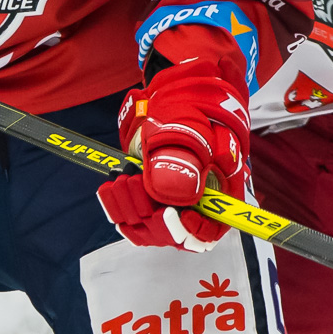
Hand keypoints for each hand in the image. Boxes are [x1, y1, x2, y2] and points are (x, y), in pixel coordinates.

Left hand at [96, 62, 249, 252]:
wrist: (174, 98)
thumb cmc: (193, 108)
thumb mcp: (191, 125)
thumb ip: (186, 153)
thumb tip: (177, 191)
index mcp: (220, 190)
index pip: (212, 230)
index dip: (193, 231)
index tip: (172, 214)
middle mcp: (198, 205)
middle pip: (176, 235)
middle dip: (152, 215)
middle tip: (133, 182)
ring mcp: (172, 205)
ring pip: (151, 230)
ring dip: (131, 209)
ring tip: (123, 178)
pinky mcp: (149, 201)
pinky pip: (132, 220)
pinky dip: (118, 208)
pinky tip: (112, 186)